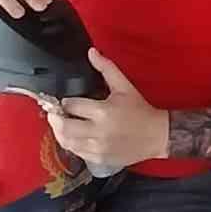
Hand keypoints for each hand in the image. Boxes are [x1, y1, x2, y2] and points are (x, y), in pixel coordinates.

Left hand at [43, 50, 166, 171]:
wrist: (156, 135)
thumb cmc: (140, 110)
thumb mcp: (124, 86)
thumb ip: (106, 68)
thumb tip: (92, 52)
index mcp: (103, 111)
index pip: (71, 106)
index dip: (65, 102)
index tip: (65, 101)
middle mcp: (98, 131)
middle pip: (64, 127)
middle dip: (55, 118)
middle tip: (54, 113)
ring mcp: (98, 148)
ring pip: (67, 142)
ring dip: (59, 132)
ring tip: (61, 124)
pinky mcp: (100, 159)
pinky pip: (77, 153)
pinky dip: (71, 144)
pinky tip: (73, 136)